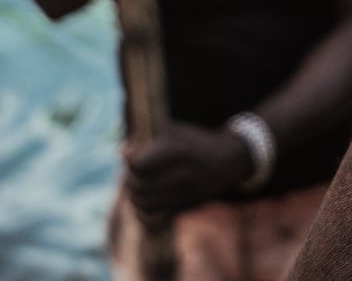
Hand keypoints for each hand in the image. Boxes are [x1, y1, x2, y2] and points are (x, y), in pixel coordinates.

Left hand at [123, 121, 251, 227]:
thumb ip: (149, 138)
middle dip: (130, 178)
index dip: (130, 160)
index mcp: (181, 151)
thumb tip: (124, 151)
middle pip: (138, 185)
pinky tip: (146, 201)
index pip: (139, 164)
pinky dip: (143, 213)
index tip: (132, 154)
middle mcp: (183, 175)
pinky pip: (153, 221)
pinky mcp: (185, 208)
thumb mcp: (177, 131)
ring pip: (143, 204)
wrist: (228, 162)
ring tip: (139, 185)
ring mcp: (185, 195)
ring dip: (135, 195)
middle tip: (134, 171)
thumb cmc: (195, 142)